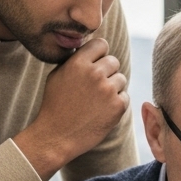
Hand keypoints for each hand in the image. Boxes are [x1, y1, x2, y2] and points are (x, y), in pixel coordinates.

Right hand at [13, 38, 128, 180]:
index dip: (99, 54)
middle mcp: (94, 73)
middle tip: (95, 87)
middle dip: (106, 72)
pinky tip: (101, 111)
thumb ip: (75, 60)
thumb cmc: (55, 105)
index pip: (101, 44)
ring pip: (121, 79)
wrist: (56, 136)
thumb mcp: (57, 76)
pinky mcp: (118, 106)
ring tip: (96, 101)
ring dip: (113, 88)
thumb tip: (90, 50)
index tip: (94, 64)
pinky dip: (116, 104)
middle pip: (113, 61)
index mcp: (78, 63)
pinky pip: (125, 96)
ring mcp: (108, 90)